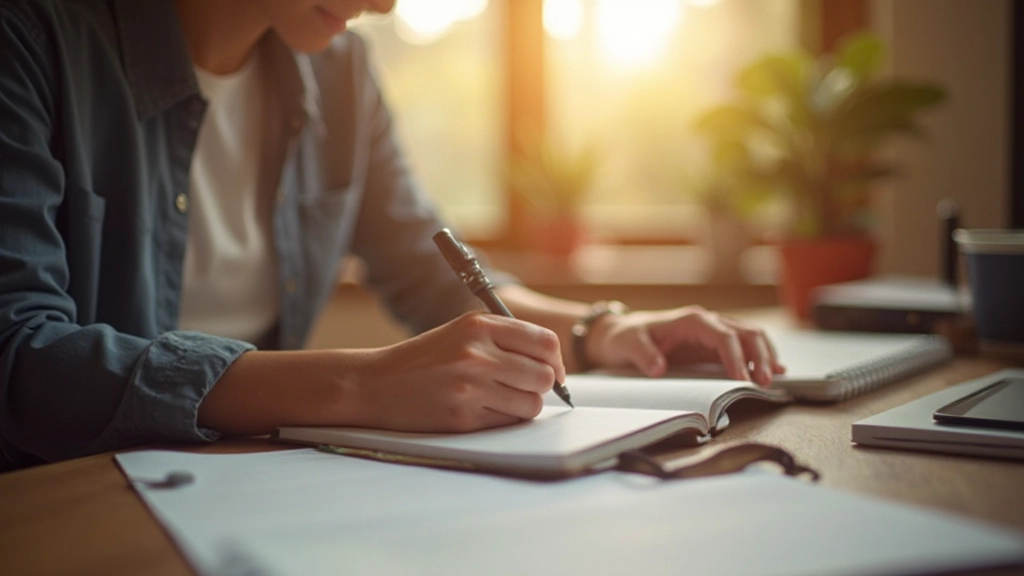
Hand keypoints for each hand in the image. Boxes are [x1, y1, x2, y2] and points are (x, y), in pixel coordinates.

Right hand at [348, 311, 565, 431]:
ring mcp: (469, 387)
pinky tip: (484, 411)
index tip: (554, 372)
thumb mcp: (461, 331)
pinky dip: (505, 420)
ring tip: (501, 400)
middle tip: (525, 388)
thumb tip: (553, 364)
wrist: (375, 384)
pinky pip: (509, 423)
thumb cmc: (425, 359)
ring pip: (532, 404)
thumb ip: (505, 338)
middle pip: (544, 376)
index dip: (557, 361)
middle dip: (542, 386)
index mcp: (479, 325)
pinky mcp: (463, 418)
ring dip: (524, 406)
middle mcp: (476, 353)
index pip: (545, 342)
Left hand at [584, 306, 784, 385]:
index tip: (742, 379)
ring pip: (750, 338)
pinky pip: (743, 348)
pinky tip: (773, 372)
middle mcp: (707, 322)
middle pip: (746, 333)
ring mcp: (712, 333)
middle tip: (764, 383)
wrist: (621, 333)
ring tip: (771, 380)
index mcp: (691, 320)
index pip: (723, 335)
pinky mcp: (713, 345)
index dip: (735, 356)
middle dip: (759, 356)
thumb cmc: (625, 337)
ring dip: (764, 356)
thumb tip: (658, 368)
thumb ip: (642, 354)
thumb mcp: (627, 345)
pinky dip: (759, 358)